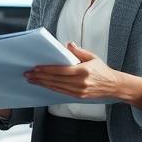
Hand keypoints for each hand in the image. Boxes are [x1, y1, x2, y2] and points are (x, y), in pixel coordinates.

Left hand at [24, 42, 141, 108]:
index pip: (60, 70)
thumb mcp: (92, 57)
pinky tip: (43, 85)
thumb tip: (67, 44)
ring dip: (42, 83)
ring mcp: (79, 91)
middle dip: (40, 77)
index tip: (35, 68)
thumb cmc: (102, 70)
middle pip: (55, 79)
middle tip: (28, 74)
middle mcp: (80, 82)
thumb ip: (79, 51)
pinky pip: (61, 92)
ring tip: (31, 80)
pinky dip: (51, 88)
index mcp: (83, 71)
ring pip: (56, 87)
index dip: (46, 70)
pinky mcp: (78, 96)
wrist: (114, 86)